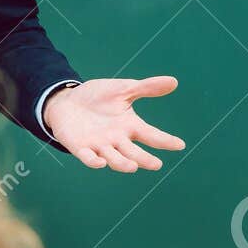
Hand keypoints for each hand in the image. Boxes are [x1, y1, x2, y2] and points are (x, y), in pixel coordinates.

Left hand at [43, 76, 184, 172]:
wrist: (67, 101)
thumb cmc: (97, 97)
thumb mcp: (123, 89)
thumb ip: (146, 88)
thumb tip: (174, 81)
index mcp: (130, 126)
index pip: (151, 135)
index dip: (165, 141)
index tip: (179, 145)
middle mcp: (117, 140)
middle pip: (134, 153)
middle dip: (145, 160)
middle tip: (156, 165)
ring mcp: (99, 145)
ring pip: (114, 159)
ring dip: (123, 164)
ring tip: (133, 166)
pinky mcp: (81, 148)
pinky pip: (88, 158)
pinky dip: (94, 162)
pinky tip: (100, 163)